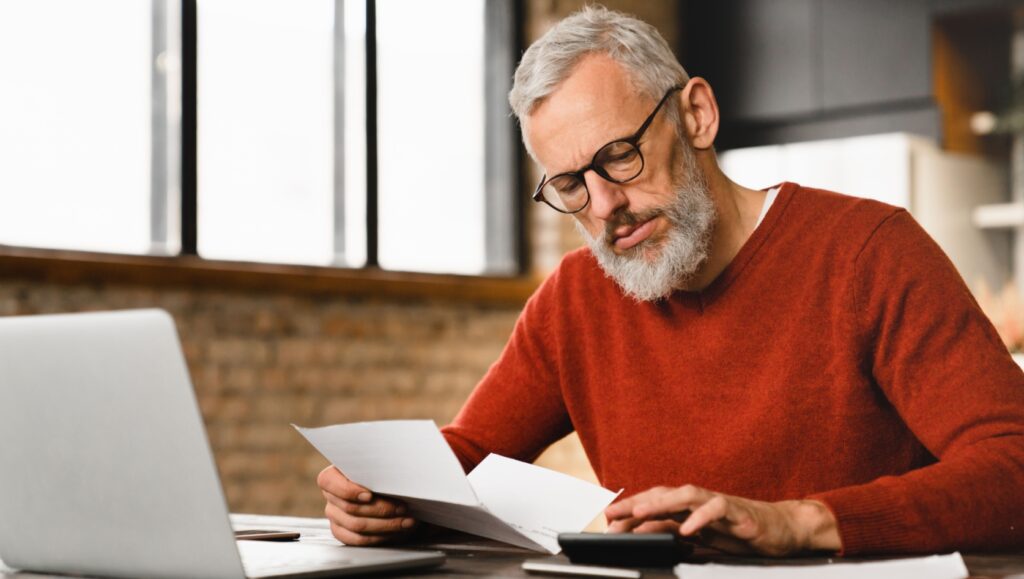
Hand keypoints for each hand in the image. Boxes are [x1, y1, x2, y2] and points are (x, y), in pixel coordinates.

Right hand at [317, 465, 417, 545]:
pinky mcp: (341, 531)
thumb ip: (376, 471)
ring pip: (357, 525)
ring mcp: (334, 515)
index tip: (369, 495)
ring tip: (406, 521)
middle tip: (402, 508)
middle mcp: (331, 496)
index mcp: (333, 475)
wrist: (385, 489)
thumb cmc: (380, 474)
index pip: (328, 482)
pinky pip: (358, 539)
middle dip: (381, 509)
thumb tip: (391, 478)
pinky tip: (397, 531)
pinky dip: (381, 536)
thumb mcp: (378, 468)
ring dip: (387, 524)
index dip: (348, 491)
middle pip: (350, 507)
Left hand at [604, 484, 839, 556]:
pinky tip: (687, 529)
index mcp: (689, 506)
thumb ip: (671, 531)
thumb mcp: (699, 537)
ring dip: (661, 503)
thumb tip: (640, 531)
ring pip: (686, 495)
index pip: (654, 501)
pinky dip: (701, 518)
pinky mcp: (740, 513)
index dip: (630, 507)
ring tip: (640, 512)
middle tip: (613, 513)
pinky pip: (718, 509)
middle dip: (636, 502)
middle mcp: (701, 500)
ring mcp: (720, 503)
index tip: (607, 518)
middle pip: (664, 494)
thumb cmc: (739, 531)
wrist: (783, 529)